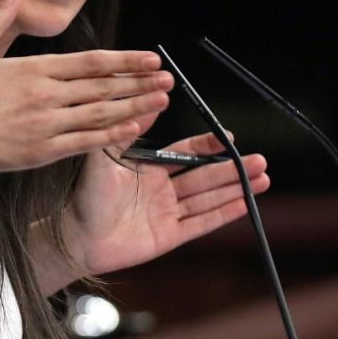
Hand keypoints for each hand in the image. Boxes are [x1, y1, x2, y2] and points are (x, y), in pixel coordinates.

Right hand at [0, 0, 172, 192]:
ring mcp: (48, 124)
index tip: (149, 58)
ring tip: (161, 100)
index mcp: (34, 69)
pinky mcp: (44, 150)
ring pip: (101, 113)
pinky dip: (113, 134)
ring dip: (135, 105)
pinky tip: (134, 127)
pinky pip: (87, 142)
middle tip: (167, 78)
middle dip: (139, 81)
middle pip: (103, 85)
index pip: (90, 62)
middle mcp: (47, 95)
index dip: (124, 60)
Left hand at [40, 131, 268, 289]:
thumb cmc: (84, 196)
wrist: (75, 238)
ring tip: (262, 177)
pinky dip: (223, 214)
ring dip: (236, 188)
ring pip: (209, 198)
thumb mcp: (104, 157)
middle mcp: (162, 190)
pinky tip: (245, 204)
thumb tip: (150, 100)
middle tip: (259, 159)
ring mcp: (167, 214)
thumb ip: (126, 130)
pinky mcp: (169, 237)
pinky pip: (201, 224)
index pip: (186, 152)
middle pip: (205, 176)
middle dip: (232, 168)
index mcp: (149, 168)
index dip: (208, 146)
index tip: (228, 137)